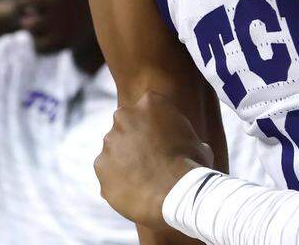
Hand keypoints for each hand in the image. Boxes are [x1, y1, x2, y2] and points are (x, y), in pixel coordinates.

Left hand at [94, 91, 213, 230]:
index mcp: (149, 103)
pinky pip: (107, 172)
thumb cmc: (193, 167)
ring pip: (114, 150)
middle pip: (126, 126)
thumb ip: (183, 138)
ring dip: (124, 161)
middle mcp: (123, 116)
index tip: (163, 142)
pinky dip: (117, 181)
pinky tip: (135, 192)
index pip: (147, 109)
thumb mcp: (198, 144)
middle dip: (134, 141)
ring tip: (145, 181)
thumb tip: (194, 147)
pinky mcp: (100, 165)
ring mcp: (109, 141)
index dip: (154, 127)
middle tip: (151, 161)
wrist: (177, 194)